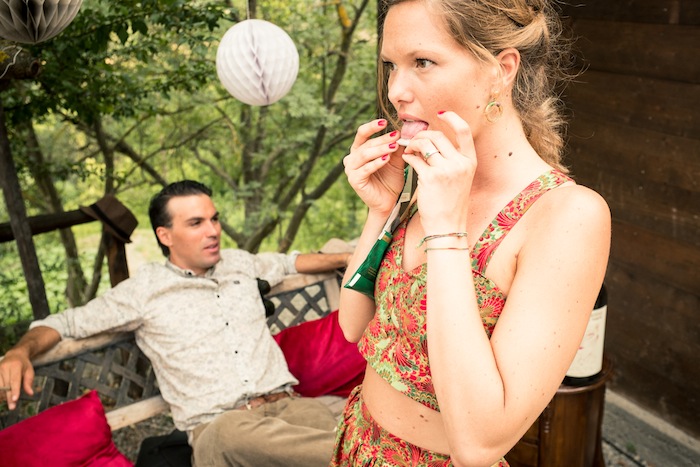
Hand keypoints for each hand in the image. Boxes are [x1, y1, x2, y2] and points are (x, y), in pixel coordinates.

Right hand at [0, 350, 34, 409]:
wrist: (15, 355)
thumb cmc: (24, 365)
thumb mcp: (29, 371)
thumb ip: (29, 382)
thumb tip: (30, 393)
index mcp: (16, 366)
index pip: (14, 380)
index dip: (14, 390)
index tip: (15, 399)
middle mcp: (5, 368)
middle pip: (6, 385)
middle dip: (9, 397)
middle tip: (12, 407)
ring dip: (3, 397)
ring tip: (8, 404)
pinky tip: (2, 399)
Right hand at [343, 119, 406, 213]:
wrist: (388, 201)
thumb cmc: (390, 180)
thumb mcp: (395, 160)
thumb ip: (395, 147)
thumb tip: (403, 131)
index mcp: (359, 150)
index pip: (362, 133)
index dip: (372, 126)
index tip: (385, 121)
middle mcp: (351, 158)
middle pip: (366, 144)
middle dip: (382, 139)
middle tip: (396, 135)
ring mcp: (351, 170)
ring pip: (364, 155)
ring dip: (380, 149)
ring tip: (393, 146)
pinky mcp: (354, 180)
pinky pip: (365, 169)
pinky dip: (376, 163)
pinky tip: (386, 159)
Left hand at [401, 111, 476, 234]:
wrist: (447, 226)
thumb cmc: (450, 203)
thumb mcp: (459, 178)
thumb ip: (450, 159)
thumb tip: (431, 139)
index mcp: (470, 161)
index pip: (463, 131)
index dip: (452, 118)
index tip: (440, 113)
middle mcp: (460, 163)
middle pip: (438, 135)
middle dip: (422, 135)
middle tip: (413, 140)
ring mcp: (446, 170)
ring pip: (424, 144)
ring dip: (413, 144)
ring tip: (408, 150)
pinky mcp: (431, 178)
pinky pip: (415, 159)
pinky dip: (408, 156)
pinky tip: (406, 159)